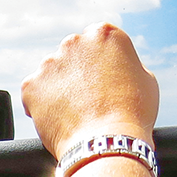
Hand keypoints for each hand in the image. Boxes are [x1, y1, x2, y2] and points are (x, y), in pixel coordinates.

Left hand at [20, 23, 158, 159]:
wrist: (107, 142)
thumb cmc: (132, 114)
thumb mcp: (145, 79)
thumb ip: (126, 64)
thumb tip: (117, 66)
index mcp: (104, 34)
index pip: (97, 41)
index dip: (100, 63)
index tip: (103, 79)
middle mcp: (73, 42)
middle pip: (73, 55)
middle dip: (78, 72)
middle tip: (89, 98)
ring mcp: (49, 63)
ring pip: (52, 73)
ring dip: (59, 87)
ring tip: (75, 112)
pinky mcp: (31, 85)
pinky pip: (34, 92)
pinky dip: (41, 104)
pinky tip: (58, 117)